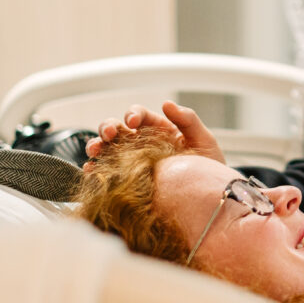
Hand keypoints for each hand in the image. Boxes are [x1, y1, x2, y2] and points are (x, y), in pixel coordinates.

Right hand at [84, 100, 224, 168]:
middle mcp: (142, 143)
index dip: (133, 114)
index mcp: (158, 129)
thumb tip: (167, 103)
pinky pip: (107, 174)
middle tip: (108, 134)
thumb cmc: (209, 166)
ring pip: (107, 149)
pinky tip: (93, 172)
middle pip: (117, 129)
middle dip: (108, 128)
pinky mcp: (127, 181)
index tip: (133, 122)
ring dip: (97, 147)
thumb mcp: (204, 140)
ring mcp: (132, 162)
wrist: (210, 198)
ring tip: (94, 152)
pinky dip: (96, 171)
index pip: (140, 115)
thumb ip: (188, 120)